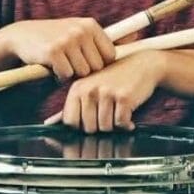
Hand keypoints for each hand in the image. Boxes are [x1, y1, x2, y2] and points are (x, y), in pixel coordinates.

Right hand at [2, 18, 116, 79]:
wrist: (22, 36)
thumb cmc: (55, 37)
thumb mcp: (80, 32)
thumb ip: (105, 38)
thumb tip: (136, 37)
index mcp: (90, 25)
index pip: (110, 55)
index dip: (98, 64)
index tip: (85, 61)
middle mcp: (81, 30)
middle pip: (97, 67)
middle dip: (84, 70)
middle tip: (70, 62)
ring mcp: (67, 40)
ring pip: (82, 73)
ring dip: (71, 73)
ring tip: (61, 62)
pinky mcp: (54, 52)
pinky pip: (66, 75)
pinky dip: (58, 75)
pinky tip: (51, 65)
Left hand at [47, 52, 162, 132]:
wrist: (142, 65)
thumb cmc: (115, 78)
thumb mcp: (91, 87)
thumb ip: (72, 106)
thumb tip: (50, 124)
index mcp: (77, 88)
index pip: (70, 122)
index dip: (82, 126)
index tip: (92, 119)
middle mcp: (90, 89)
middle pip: (89, 128)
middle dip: (100, 127)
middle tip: (109, 114)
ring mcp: (107, 93)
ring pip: (106, 128)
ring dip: (115, 125)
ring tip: (118, 112)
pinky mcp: (124, 98)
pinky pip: (121, 124)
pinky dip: (127, 124)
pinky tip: (129, 115)